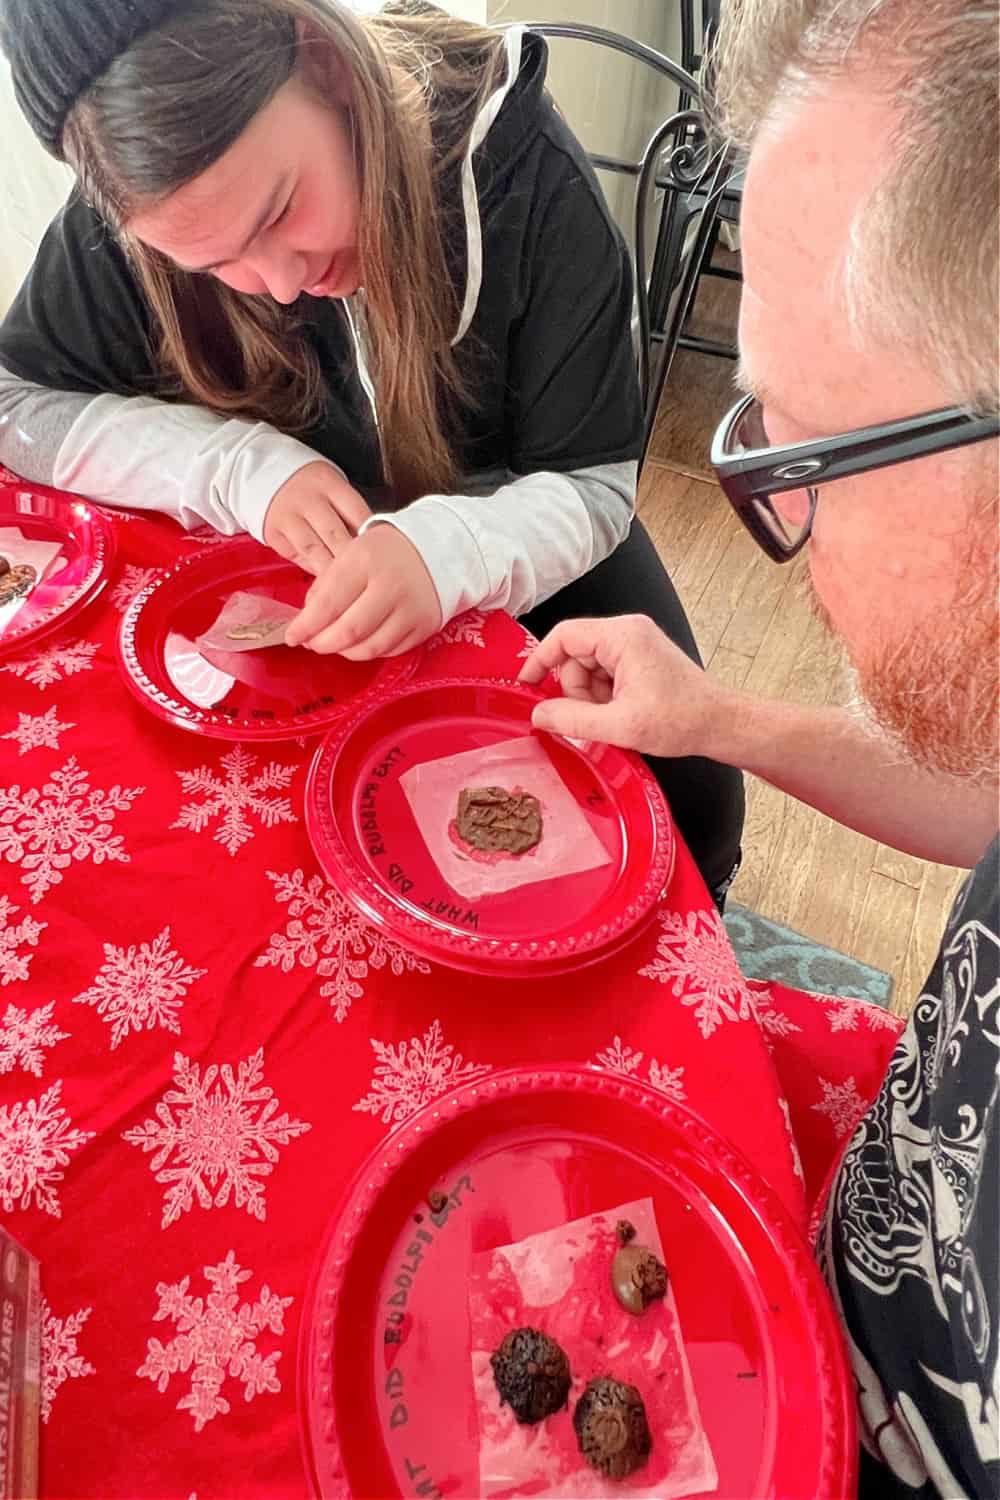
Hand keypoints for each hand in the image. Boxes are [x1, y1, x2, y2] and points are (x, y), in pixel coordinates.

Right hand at [263, 461, 371, 573]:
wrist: (262, 473)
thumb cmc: (310, 487)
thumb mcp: (332, 488)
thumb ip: (350, 514)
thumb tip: (371, 547)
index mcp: (329, 483)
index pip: (358, 514)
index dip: (371, 539)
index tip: (382, 556)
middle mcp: (308, 499)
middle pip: (336, 535)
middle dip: (353, 559)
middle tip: (367, 577)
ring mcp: (288, 516)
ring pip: (315, 550)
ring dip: (332, 570)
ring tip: (347, 583)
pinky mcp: (274, 533)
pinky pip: (298, 556)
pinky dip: (313, 569)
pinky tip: (326, 579)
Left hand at [284, 524, 442, 657]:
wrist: (437, 550)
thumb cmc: (385, 553)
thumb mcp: (350, 554)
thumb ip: (325, 586)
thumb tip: (307, 622)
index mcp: (366, 561)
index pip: (329, 603)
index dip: (306, 626)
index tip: (292, 636)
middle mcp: (392, 586)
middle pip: (349, 632)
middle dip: (323, 644)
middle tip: (312, 643)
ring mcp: (412, 610)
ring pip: (369, 648)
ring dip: (345, 651)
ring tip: (335, 642)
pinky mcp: (424, 627)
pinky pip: (389, 651)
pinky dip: (369, 650)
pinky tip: (360, 641)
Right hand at [517, 614, 732, 759]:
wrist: (719, 724)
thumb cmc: (681, 719)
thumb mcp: (620, 725)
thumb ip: (572, 719)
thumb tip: (538, 715)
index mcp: (622, 635)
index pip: (564, 636)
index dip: (540, 660)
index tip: (526, 685)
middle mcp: (628, 631)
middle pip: (574, 656)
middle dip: (576, 691)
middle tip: (596, 716)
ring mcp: (635, 644)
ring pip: (588, 669)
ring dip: (591, 697)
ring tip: (615, 718)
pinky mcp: (639, 658)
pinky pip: (604, 674)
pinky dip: (605, 697)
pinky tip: (622, 714)